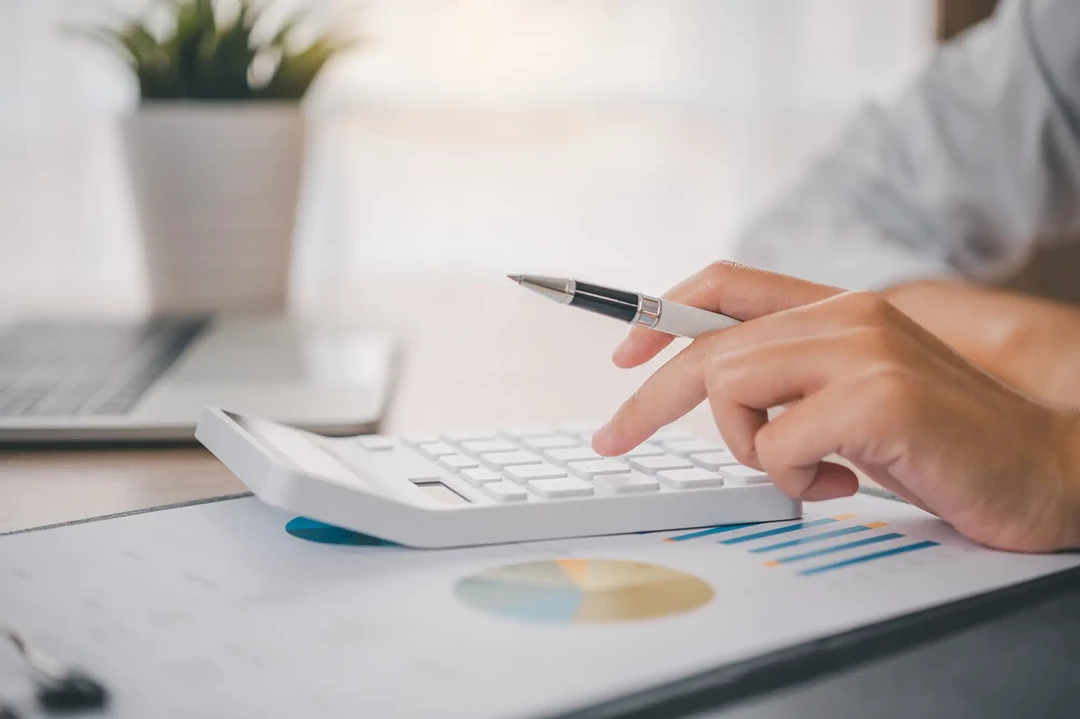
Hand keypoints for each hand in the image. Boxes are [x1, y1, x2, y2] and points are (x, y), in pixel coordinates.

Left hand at [593, 262, 1079, 552]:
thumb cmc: (941, 443)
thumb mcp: (854, 398)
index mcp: (839, 310)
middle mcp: (848, 316)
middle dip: (648, 399)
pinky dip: (794, 479)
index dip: (661, 313)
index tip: (622, 355)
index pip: (726, 283)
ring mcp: (865, 350)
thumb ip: (794, 380)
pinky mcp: (880, 396)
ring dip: (748, 447)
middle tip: (612, 440)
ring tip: (811, 470)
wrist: (1049, 469)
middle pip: (708, 345)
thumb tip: (714, 387)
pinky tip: (848, 484)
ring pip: (731, 387)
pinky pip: (775, 443)